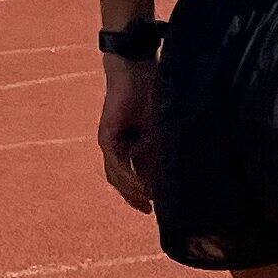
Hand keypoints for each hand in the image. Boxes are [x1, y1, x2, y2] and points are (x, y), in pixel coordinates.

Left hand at [96, 61, 156, 209]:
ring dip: (131, 190)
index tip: (155, 205)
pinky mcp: (107, 136)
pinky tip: (140, 185)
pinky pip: (116, 162)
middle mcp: (114, 146)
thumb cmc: (148, 88)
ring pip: (117, 175)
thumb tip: (171, 165)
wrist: (133, 66)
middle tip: (148, 210)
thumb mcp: (159, 121)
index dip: (141, 190)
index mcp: (127, 142)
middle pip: (120, 179)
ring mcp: (109, 142)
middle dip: (133, 196)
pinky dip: (128, 175)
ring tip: (147, 202)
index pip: (131, 173)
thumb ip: (159, 142)